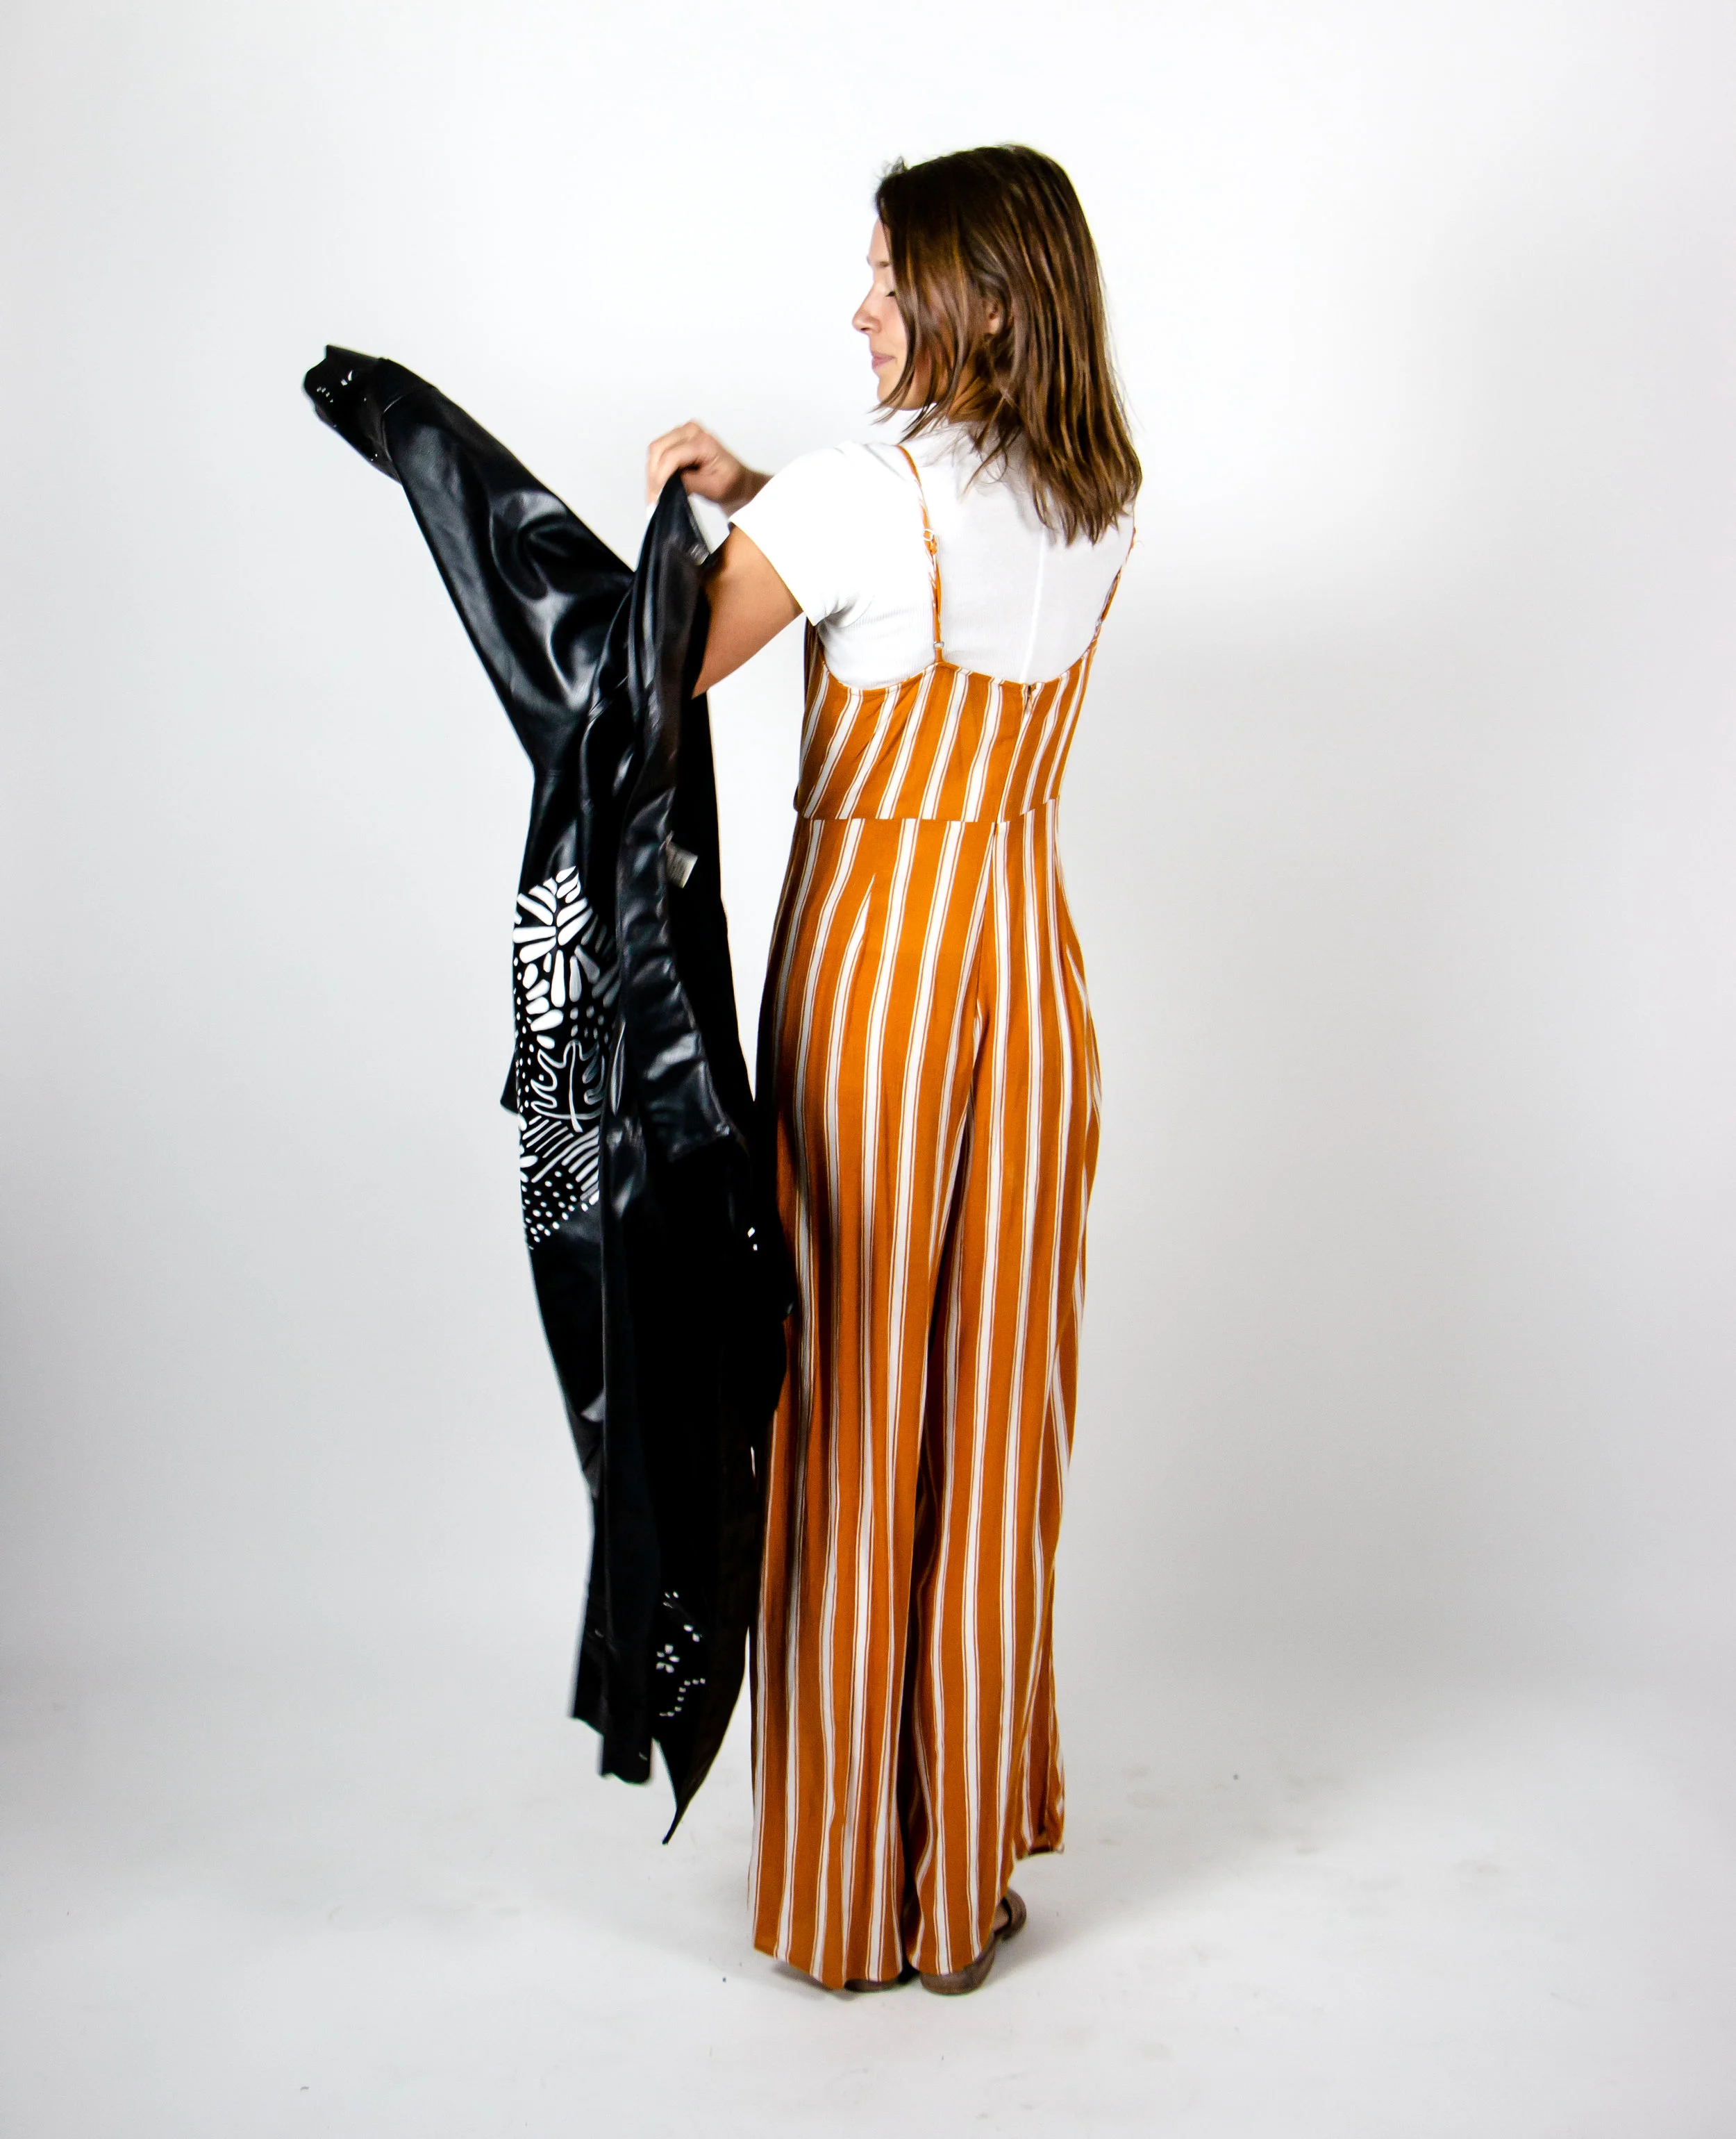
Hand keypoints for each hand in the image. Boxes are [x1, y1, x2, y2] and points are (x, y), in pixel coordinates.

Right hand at [645, 422, 766, 511]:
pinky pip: (658, 454)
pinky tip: (658, 488)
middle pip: (658, 449)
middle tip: (653, 500)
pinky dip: (655, 471)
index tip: (657, 498)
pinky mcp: (676, 440)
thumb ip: (690, 484)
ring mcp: (682, 433)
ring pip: (655, 451)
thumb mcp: (713, 488)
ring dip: (652, 475)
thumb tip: (667, 486)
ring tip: (655, 496)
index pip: (672, 456)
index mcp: (703, 442)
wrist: (737, 480)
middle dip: (654, 477)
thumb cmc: (730, 483)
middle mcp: (691, 431)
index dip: (661, 478)